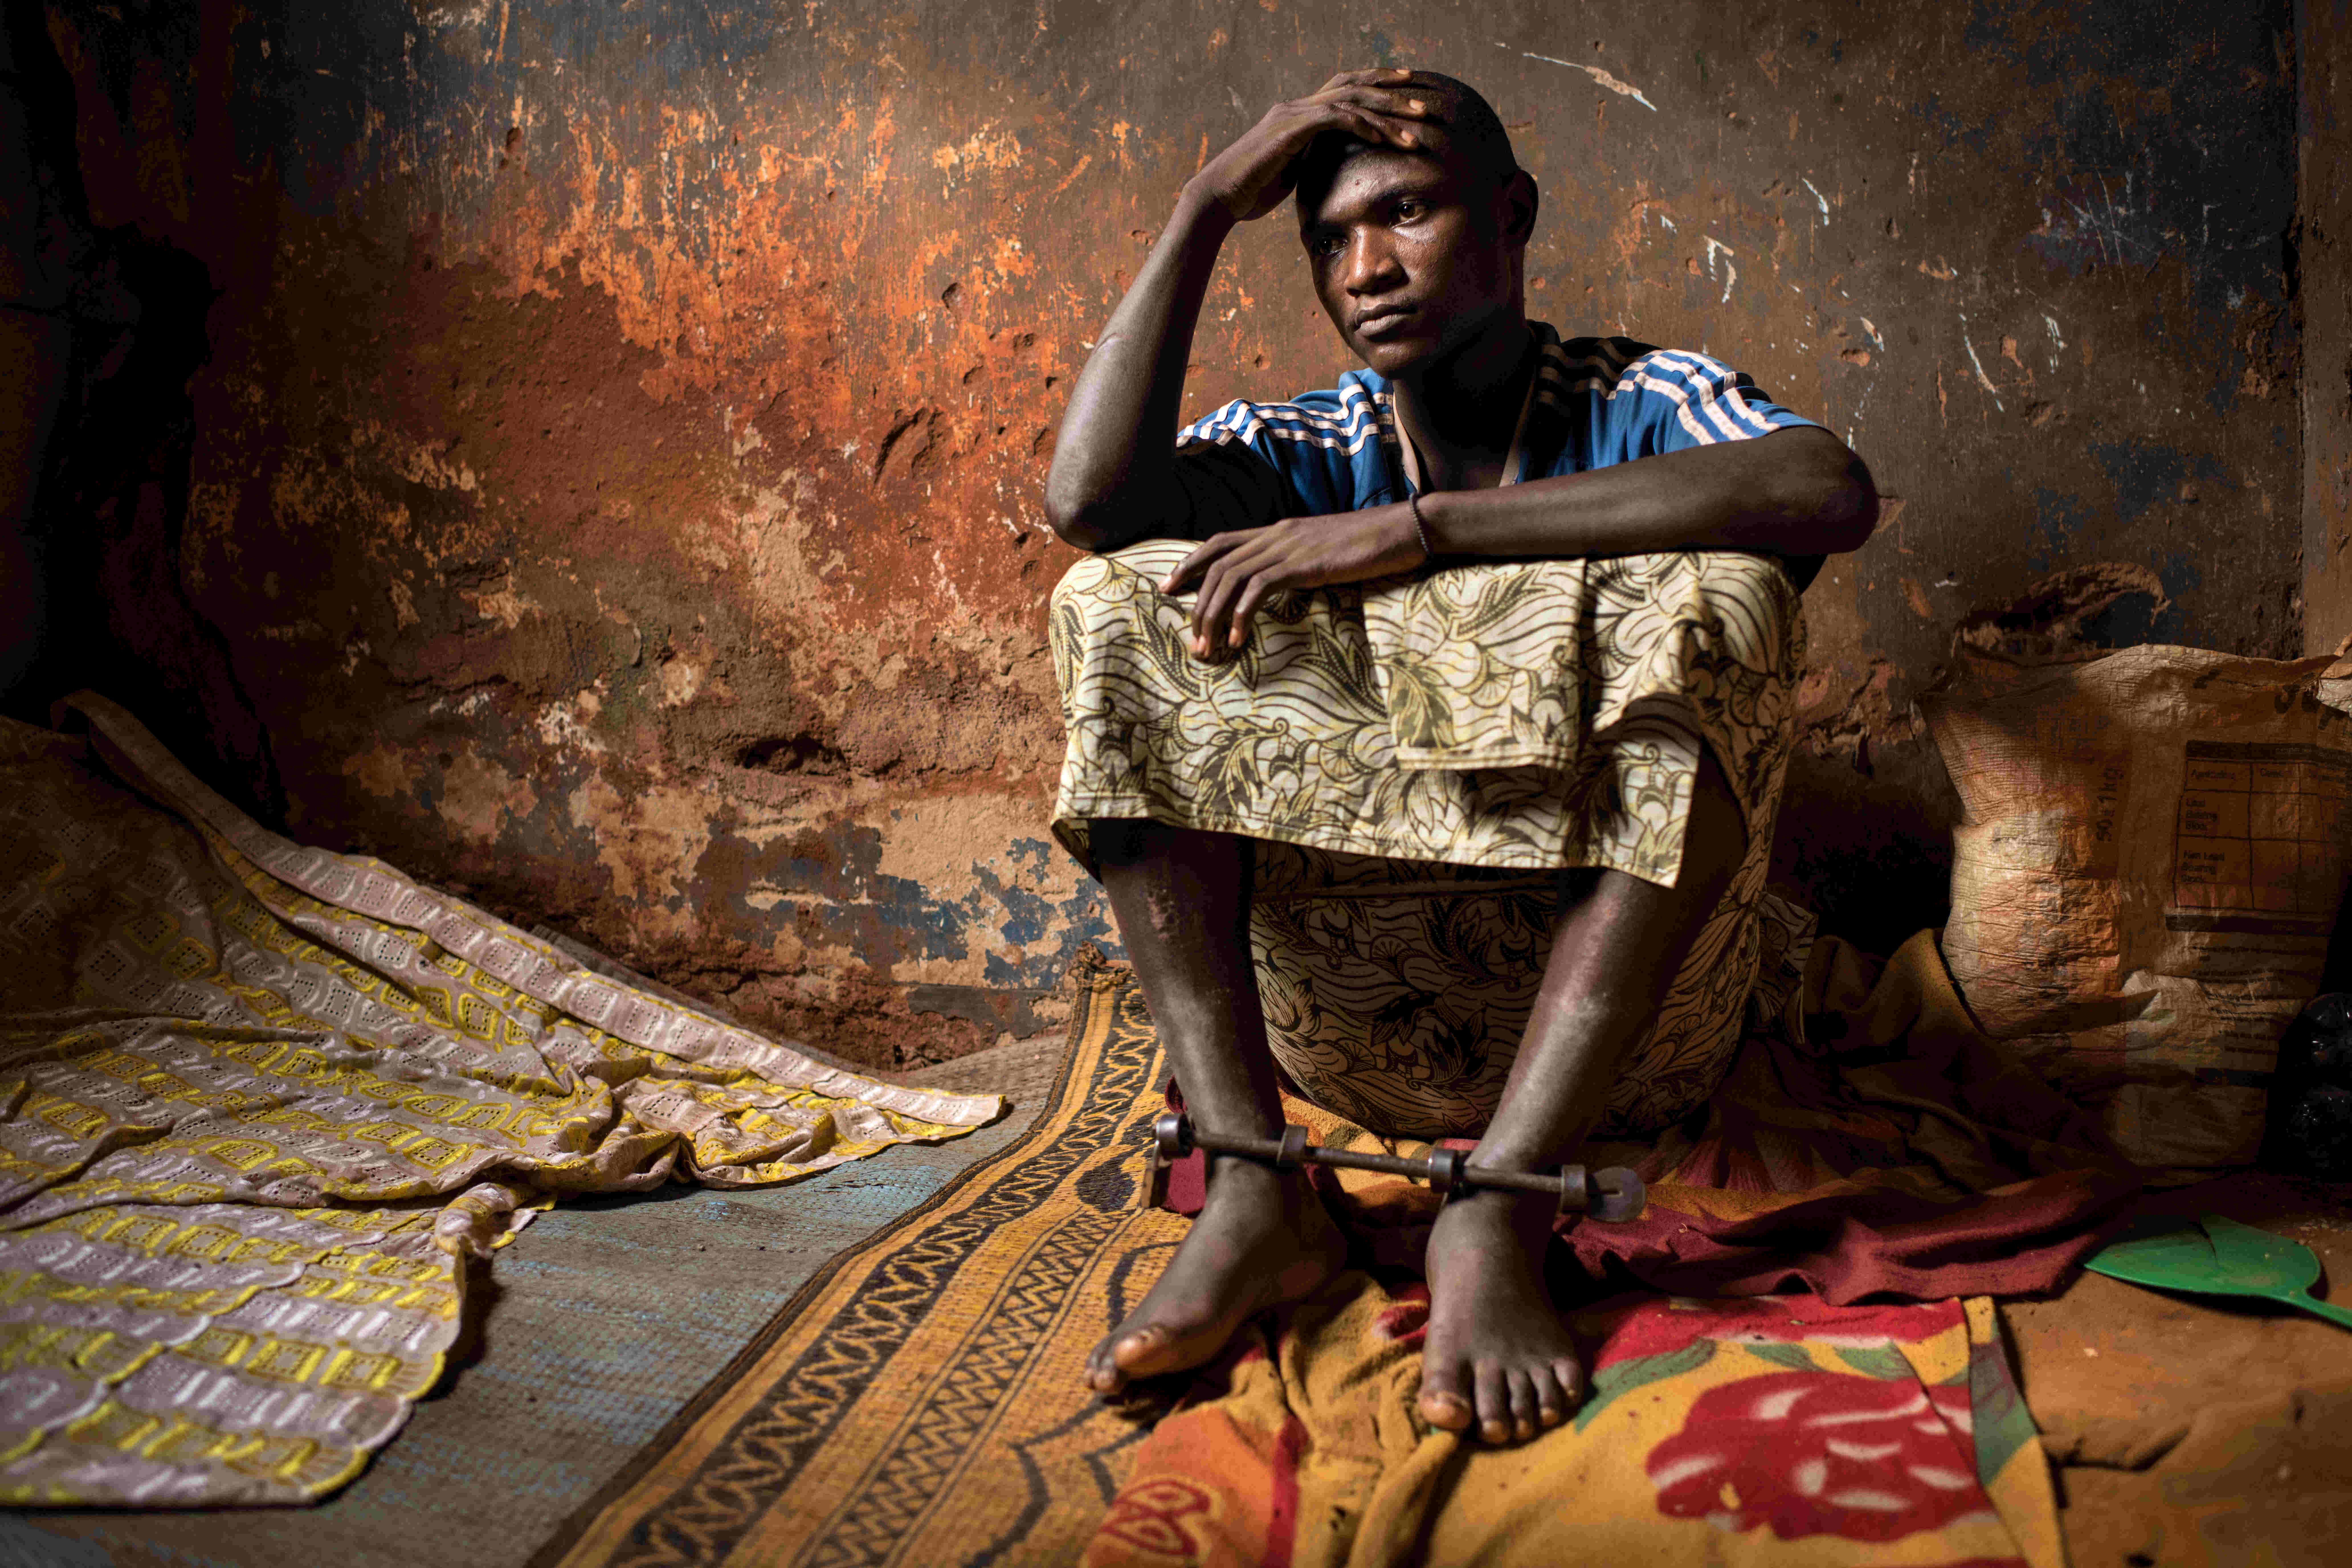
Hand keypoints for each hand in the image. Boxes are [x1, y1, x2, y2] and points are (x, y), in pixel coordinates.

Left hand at [1160, 506, 1427, 655]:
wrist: (1403, 529)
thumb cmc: (1371, 545)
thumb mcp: (1324, 552)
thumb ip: (1299, 562)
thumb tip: (1283, 582)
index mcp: (1279, 530)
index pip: (1221, 542)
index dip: (1190, 562)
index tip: (1169, 586)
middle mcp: (1277, 534)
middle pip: (1218, 564)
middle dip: (1196, 602)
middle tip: (1190, 638)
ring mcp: (1289, 547)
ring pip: (1231, 577)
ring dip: (1213, 614)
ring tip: (1209, 647)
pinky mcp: (1304, 564)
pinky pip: (1259, 588)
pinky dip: (1242, 614)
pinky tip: (1238, 639)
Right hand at [1187, 68, 1450, 223]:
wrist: (1220, 198)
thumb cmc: (1251, 193)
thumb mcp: (1292, 175)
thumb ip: (1312, 162)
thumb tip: (1334, 170)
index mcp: (1298, 115)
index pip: (1344, 90)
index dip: (1376, 87)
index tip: (1407, 92)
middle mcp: (1296, 107)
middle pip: (1353, 85)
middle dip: (1392, 92)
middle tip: (1424, 104)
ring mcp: (1292, 114)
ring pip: (1350, 100)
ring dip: (1388, 112)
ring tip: (1418, 124)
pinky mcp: (1290, 129)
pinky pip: (1335, 118)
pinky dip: (1362, 124)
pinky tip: (1384, 136)